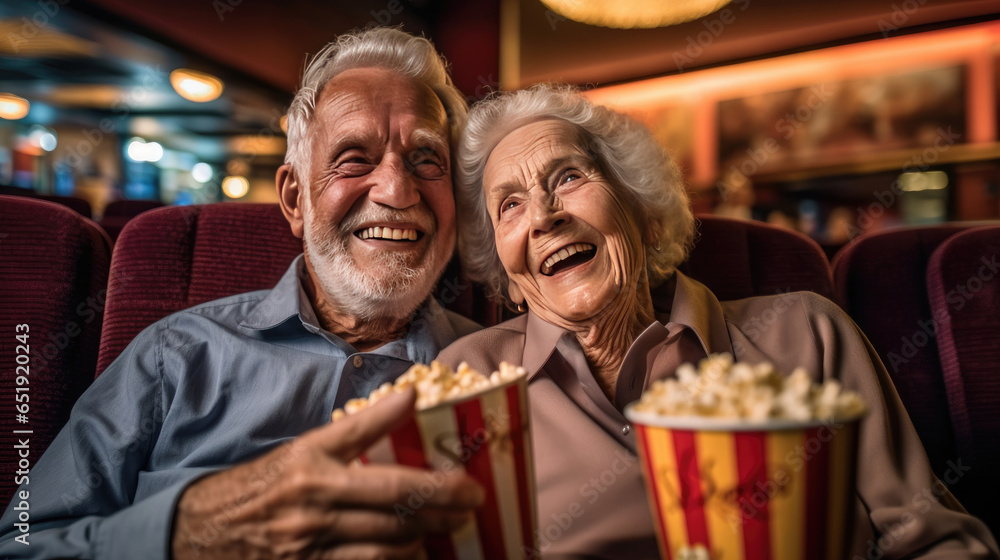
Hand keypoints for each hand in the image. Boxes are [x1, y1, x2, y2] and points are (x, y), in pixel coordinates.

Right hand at [171, 388, 483, 558]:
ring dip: (429, 533)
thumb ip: (345, 439)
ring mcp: (311, 540)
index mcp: (306, 458)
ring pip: (388, 539)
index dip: (393, 413)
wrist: (199, 535)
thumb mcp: (296, 454)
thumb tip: (400, 408)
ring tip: (457, 525)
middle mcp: (311, 497)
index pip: (358, 430)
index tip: (423, 399)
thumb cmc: (259, 489)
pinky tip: (419, 553)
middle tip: (474, 495)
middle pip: (391, 496)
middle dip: (442, 496)